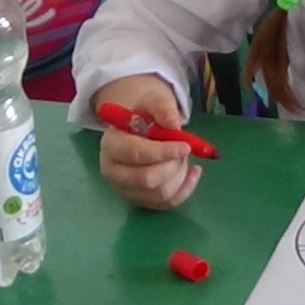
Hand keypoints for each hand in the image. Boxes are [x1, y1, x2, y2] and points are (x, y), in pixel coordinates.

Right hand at [92, 74, 201, 209]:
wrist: (138, 127)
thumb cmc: (145, 114)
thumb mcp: (153, 101)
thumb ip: (163, 108)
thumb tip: (174, 123)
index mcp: (111, 144)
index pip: (136, 154)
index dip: (163, 152)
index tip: (186, 146)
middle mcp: (112, 171)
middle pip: (147, 179)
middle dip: (174, 165)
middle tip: (185, 149)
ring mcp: (124, 189)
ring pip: (160, 194)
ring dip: (180, 175)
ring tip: (184, 158)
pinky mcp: (139, 200)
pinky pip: (167, 203)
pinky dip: (186, 189)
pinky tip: (193, 172)